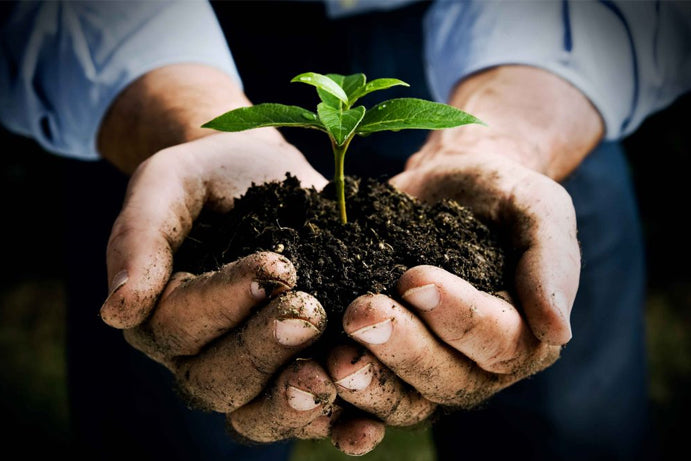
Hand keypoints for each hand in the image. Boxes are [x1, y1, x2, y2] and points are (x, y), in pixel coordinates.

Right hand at [99, 130, 354, 437]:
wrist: (260, 175)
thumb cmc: (208, 177)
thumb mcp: (166, 185)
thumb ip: (139, 238)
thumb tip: (117, 310)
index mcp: (160, 314)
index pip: (180, 326)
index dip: (226, 304)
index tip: (276, 266)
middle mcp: (199, 354)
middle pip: (218, 380)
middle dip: (263, 350)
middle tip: (308, 313)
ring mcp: (250, 370)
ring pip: (257, 413)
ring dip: (295, 402)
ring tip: (332, 373)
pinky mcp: (297, 369)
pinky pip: (310, 414)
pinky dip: (338, 425)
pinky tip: (365, 424)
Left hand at [326, 150, 578, 423]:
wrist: (449, 187)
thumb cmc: (500, 195)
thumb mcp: (537, 209)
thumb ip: (551, 262)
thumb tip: (558, 331)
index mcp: (525, 334)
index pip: (498, 341)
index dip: (457, 316)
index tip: (415, 278)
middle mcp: (479, 366)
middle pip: (445, 379)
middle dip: (402, 349)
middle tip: (361, 313)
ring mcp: (430, 369)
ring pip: (404, 399)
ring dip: (368, 383)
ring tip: (331, 357)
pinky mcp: (387, 362)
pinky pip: (365, 397)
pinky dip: (341, 401)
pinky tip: (311, 381)